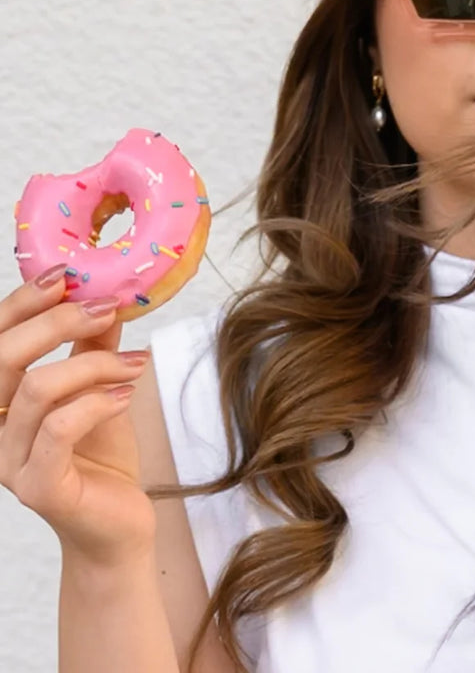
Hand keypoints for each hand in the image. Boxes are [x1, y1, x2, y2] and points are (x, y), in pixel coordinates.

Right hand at [0, 268, 154, 565]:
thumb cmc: (102, 456)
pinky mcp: (39, 487)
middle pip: (2, 359)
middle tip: (107, 309)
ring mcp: (9, 462)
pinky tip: (127, 395)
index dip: (20, 304)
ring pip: (38, 389)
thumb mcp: (100, 387)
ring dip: (94, 364)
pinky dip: (98, 401)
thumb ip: (94, 346)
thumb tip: (106, 295)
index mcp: (0, 403)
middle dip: (57, 322)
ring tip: (135, 366)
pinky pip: (60, 428)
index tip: (65, 276)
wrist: (118, 524)